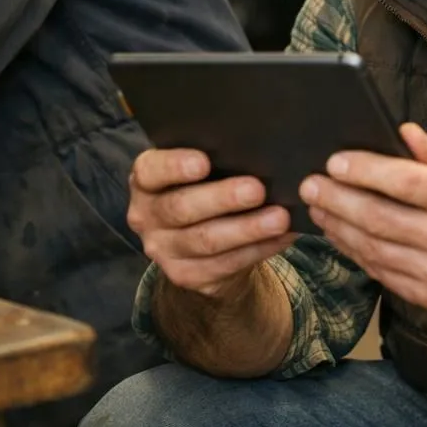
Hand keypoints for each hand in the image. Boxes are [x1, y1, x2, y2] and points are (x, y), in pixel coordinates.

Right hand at [126, 148, 297, 299]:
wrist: (201, 242)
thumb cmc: (203, 189)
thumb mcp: (198, 173)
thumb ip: (214, 160)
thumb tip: (255, 151)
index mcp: (146, 181)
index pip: (151, 171)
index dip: (175, 166)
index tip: (204, 161)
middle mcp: (146, 216)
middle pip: (181, 207)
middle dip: (222, 198)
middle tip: (256, 189)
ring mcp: (163, 250)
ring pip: (205, 240)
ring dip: (246, 229)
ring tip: (279, 218)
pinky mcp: (185, 275)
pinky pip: (224, 264)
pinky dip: (257, 250)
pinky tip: (280, 237)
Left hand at [299, 122, 426, 313]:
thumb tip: (401, 132)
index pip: (405, 183)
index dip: (364, 171)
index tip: (334, 161)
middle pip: (379, 218)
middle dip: (337, 198)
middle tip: (310, 183)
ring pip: (372, 248)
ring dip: (337, 225)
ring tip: (317, 205)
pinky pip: (379, 271)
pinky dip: (353, 250)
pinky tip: (338, 231)